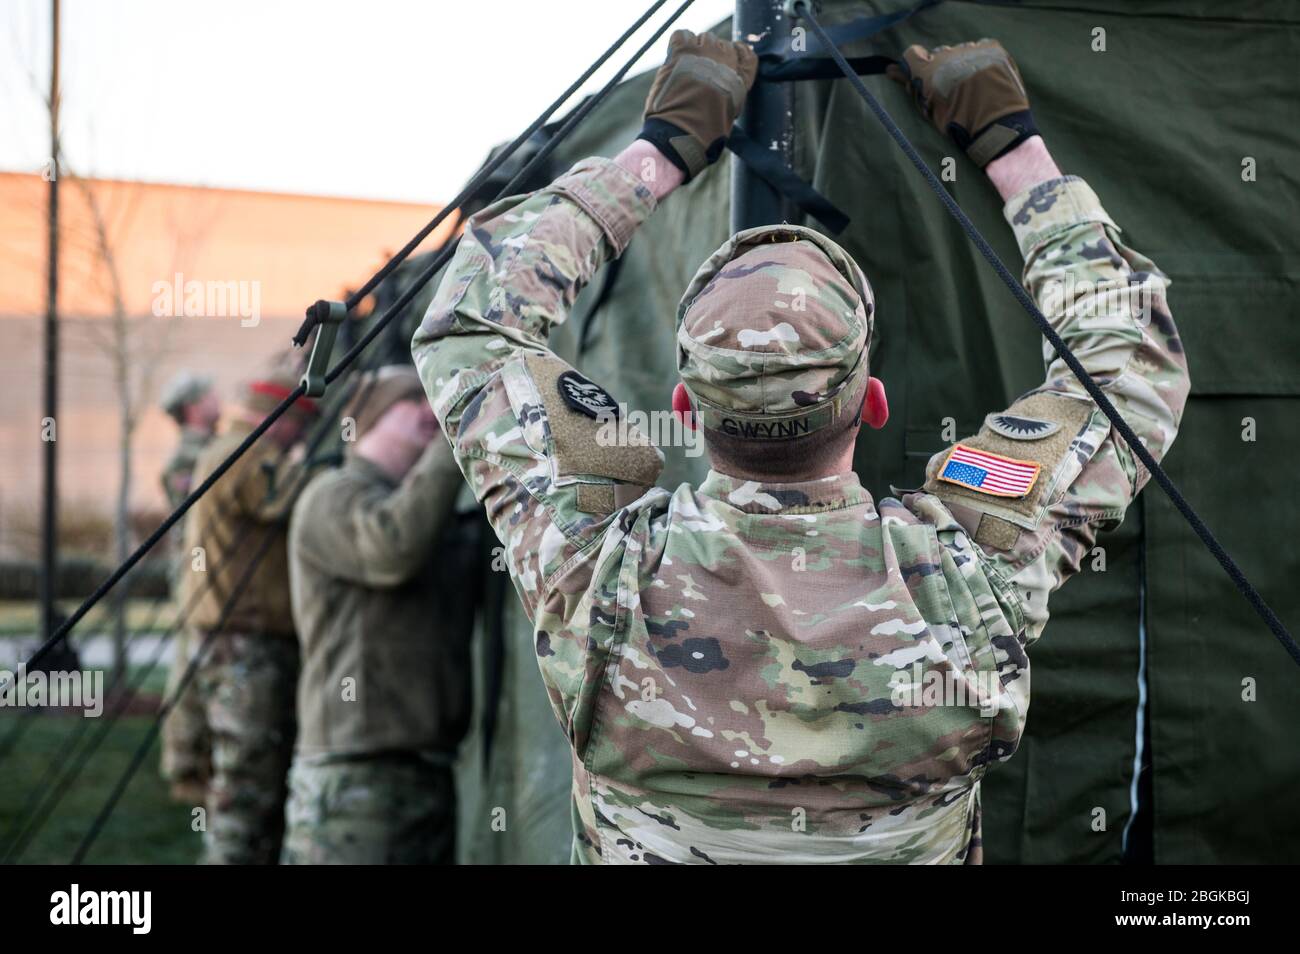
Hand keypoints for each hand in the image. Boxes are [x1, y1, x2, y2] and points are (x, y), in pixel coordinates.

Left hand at [638, 29, 757, 180]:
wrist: (683, 130)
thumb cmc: (705, 133)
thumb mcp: (728, 117)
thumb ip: (729, 97)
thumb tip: (721, 96)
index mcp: (741, 79)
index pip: (748, 55)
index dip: (737, 55)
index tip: (728, 61)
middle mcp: (727, 61)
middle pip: (722, 45)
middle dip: (712, 55)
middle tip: (699, 71)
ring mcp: (705, 52)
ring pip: (704, 38)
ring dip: (696, 49)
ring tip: (686, 67)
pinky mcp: (683, 50)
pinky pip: (683, 35)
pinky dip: (679, 43)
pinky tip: (675, 57)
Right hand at [888, 39, 1037, 167]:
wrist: (998, 127)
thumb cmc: (960, 126)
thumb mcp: (931, 111)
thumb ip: (912, 88)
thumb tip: (890, 71)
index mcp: (929, 73)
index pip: (912, 54)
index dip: (915, 64)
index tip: (921, 75)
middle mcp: (948, 56)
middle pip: (938, 54)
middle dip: (941, 67)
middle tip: (951, 88)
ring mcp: (971, 50)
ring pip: (958, 50)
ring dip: (960, 63)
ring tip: (971, 84)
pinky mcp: (991, 48)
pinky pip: (979, 47)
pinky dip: (978, 58)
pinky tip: (983, 75)